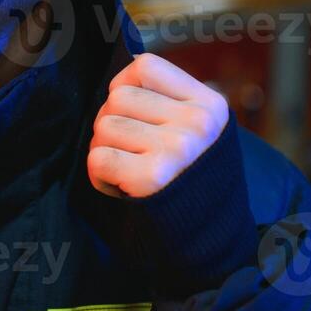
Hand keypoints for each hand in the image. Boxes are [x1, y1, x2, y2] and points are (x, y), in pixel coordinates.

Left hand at [87, 53, 229, 198]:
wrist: (213, 243)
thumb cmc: (193, 181)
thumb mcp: (199, 132)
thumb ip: (169, 102)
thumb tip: (118, 78)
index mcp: (210, 105)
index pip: (145, 67)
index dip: (125, 87)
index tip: (134, 114)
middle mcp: (197, 123)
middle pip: (117, 98)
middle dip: (112, 124)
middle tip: (131, 153)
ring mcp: (176, 149)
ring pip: (104, 126)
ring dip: (104, 150)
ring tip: (128, 170)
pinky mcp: (152, 178)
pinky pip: (98, 158)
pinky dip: (99, 175)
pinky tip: (121, 186)